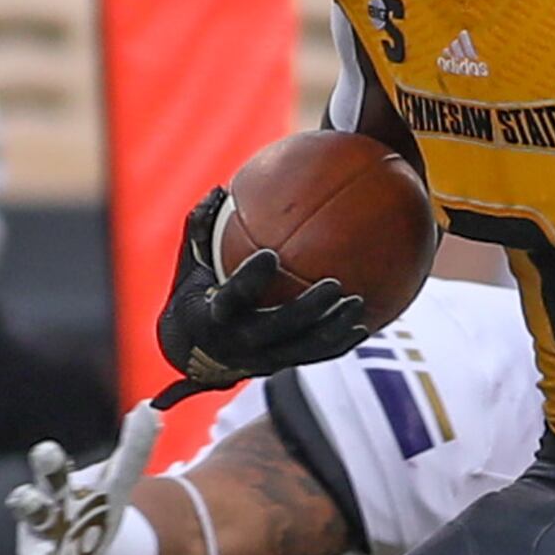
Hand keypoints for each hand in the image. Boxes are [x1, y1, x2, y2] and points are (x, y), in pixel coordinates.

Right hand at [7, 405, 162, 554]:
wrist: (82, 549)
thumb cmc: (90, 509)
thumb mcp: (115, 482)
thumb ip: (133, 449)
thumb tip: (150, 409)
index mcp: (56, 489)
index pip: (49, 471)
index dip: (47, 462)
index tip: (48, 452)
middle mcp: (40, 518)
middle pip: (31, 506)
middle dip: (28, 503)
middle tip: (26, 498)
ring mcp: (37, 549)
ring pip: (33, 551)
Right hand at [153, 189, 372, 395]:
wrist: (194, 354)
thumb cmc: (195, 295)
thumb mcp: (191, 264)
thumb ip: (202, 230)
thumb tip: (221, 189)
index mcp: (213, 313)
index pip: (232, 296)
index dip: (250, 278)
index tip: (270, 255)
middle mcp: (239, 340)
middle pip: (278, 326)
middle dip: (307, 308)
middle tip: (334, 285)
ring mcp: (262, 357)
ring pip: (302, 347)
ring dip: (332, 327)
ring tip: (358, 303)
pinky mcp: (280, 365)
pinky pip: (314, 357)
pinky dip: (338, 345)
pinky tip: (362, 328)